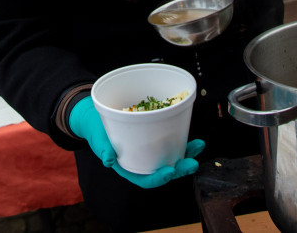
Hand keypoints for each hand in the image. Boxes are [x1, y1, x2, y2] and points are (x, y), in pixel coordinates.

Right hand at [68, 97, 203, 188]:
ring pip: (171, 156)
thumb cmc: (96, 131)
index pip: (146, 179)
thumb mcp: (97, 139)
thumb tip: (108, 159)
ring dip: (186, 152)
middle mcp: (142, 162)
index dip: (159, 178)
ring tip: (199, 145)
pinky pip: (169, 142)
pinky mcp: (154, 138)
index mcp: (129, 168)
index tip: (169, 171)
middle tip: (193, 162)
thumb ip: (102, 149)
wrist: (97, 117)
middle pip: (164, 170)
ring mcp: (150, 151)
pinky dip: (180, 138)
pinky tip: (189, 131)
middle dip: (180, 168)